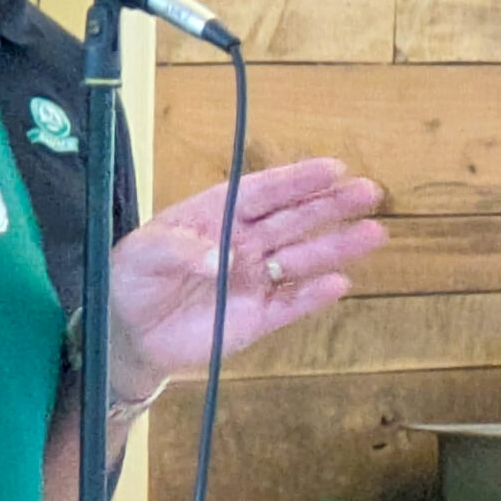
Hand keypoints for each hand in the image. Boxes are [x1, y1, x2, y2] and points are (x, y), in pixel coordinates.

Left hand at [106, 158, 384, 393]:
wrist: (126, 332)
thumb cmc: (131, 280)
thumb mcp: (142, 252)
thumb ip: (179, 248)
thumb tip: (223, 256)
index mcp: (218, 214)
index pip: (265, 191)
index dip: (298, 179)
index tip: (333, 168)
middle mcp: (244, 242)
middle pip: (295, 219)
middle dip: (331, 205)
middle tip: (369, 191)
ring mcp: (253, 279)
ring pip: (303, 258)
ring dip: (336, 246)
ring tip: (374, 232)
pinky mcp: (256, 318)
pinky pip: (291, 304)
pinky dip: (314, 295)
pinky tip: (340, 283)